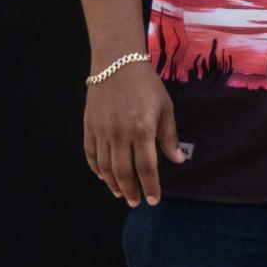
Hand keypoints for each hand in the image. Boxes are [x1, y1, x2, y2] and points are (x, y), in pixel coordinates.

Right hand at [82, 60, 184, 206]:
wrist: (117, 64)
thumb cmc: (146, 86)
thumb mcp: (165, 109)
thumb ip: (169, 137)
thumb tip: (178, 160)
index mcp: (141, 130)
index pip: (146, 168)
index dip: (150, 186)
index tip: (154, 200)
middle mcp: (119, 134)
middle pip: (123, 172)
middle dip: (130, 191)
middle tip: (136, 202)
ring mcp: (101, 132)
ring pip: (105, 167)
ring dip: (113, 184)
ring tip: (121, 194)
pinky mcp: (89, 128)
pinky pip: (91, 154)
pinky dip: (96, 169)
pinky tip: (103, 177)